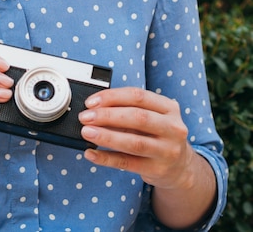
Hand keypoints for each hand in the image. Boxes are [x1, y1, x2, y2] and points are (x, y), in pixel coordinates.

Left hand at [79, 87, 194, 190]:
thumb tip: (95, 108)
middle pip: (137, 117)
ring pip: (133, 142)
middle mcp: (172, 128)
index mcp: (169, 108)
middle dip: (107, 116)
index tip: (91, 102)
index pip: (138, 96)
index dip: (112, 97)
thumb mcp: (152, 116)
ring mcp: (167, 151)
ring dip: (106, 136)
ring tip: (86, 132)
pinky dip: (106, 158)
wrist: (179, 167)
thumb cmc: (158, 135)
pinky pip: (128, 163)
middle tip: (86, 117)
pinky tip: (91, 153)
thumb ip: (128, 109)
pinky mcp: (158, 170)